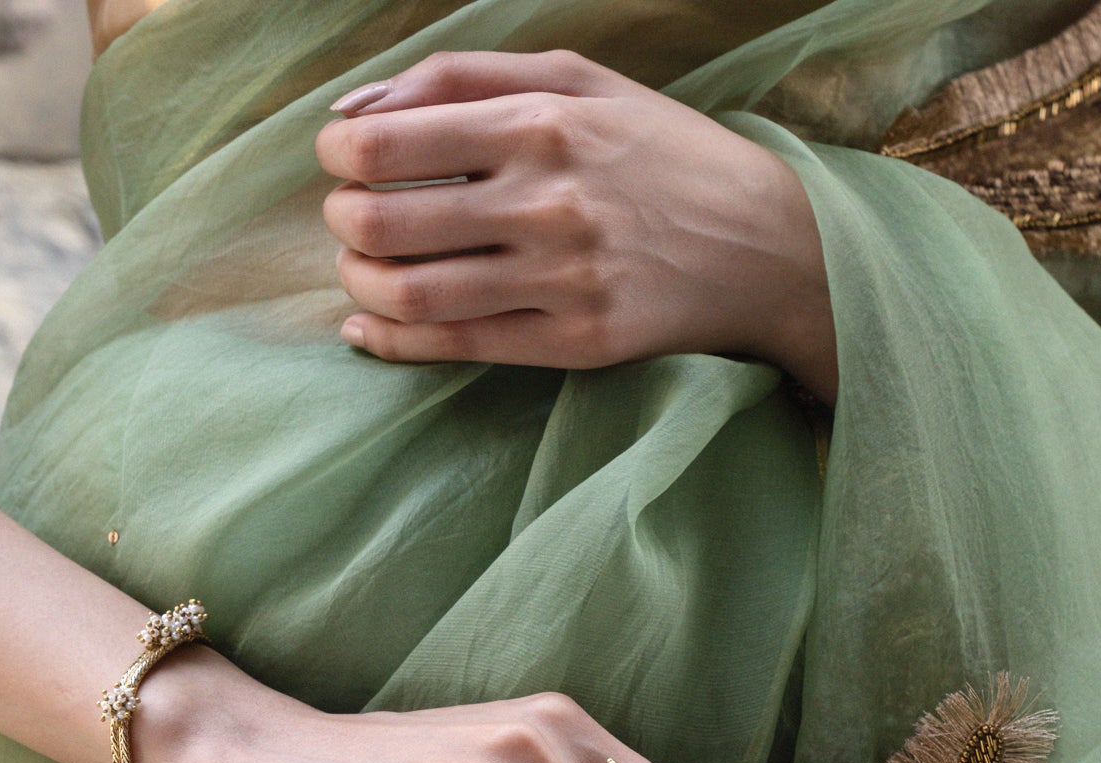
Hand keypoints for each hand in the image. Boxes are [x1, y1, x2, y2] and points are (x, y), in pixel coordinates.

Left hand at [316, 49, 837, 402]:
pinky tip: (370, 328)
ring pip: (409, 292)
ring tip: (361, 271)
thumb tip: (354, 111)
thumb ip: (460, 78)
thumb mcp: (575, 80)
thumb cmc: (658, 152)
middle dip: (341, 222)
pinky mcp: (572, 343)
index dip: (337, 158)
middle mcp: (544, 201)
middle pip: (381, 222)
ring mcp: (558, 280)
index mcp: (538, 122)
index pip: (385, 143)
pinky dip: (392, 340)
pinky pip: (454, 346)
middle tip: (349, 218)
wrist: (763, 244)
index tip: (341, 162)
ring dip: (359, 283)